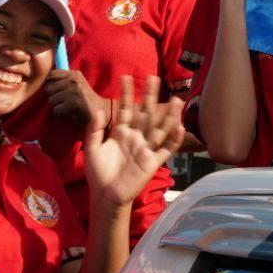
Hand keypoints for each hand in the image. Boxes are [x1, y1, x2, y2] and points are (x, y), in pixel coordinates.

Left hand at [46, 69, 109, 128]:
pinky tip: (70, 112)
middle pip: (49, 89)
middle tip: (65, 101)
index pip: (51, 75)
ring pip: (52, 100)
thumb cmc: (84, 99)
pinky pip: (57, 110)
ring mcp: (75, 90)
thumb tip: (46, 79)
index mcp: (74, 74)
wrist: (100, 111)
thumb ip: (63, 80)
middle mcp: (74, 79)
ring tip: (68, 106)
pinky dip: (61, 114)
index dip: (51, 85)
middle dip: (54, 97)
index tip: (58, 91)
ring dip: (58, 106)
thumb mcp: (76, 85)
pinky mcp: (75, 102)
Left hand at [84, 75, 183, 207]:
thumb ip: (95, 130)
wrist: (105, 196)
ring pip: (159, 128)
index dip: (127, 94)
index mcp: (122, 133)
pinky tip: (179, 127)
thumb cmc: (98, 173)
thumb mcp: (92, 148)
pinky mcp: (152, 162)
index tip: (126, 77)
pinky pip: (166, 149)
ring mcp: (146, 149)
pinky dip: (173, 139)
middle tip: (153, 78)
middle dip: (149, 96)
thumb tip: (98, 110)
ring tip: (175, 100)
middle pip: (145, 114)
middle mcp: (136, 137)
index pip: (126, 109)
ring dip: (168, 115)